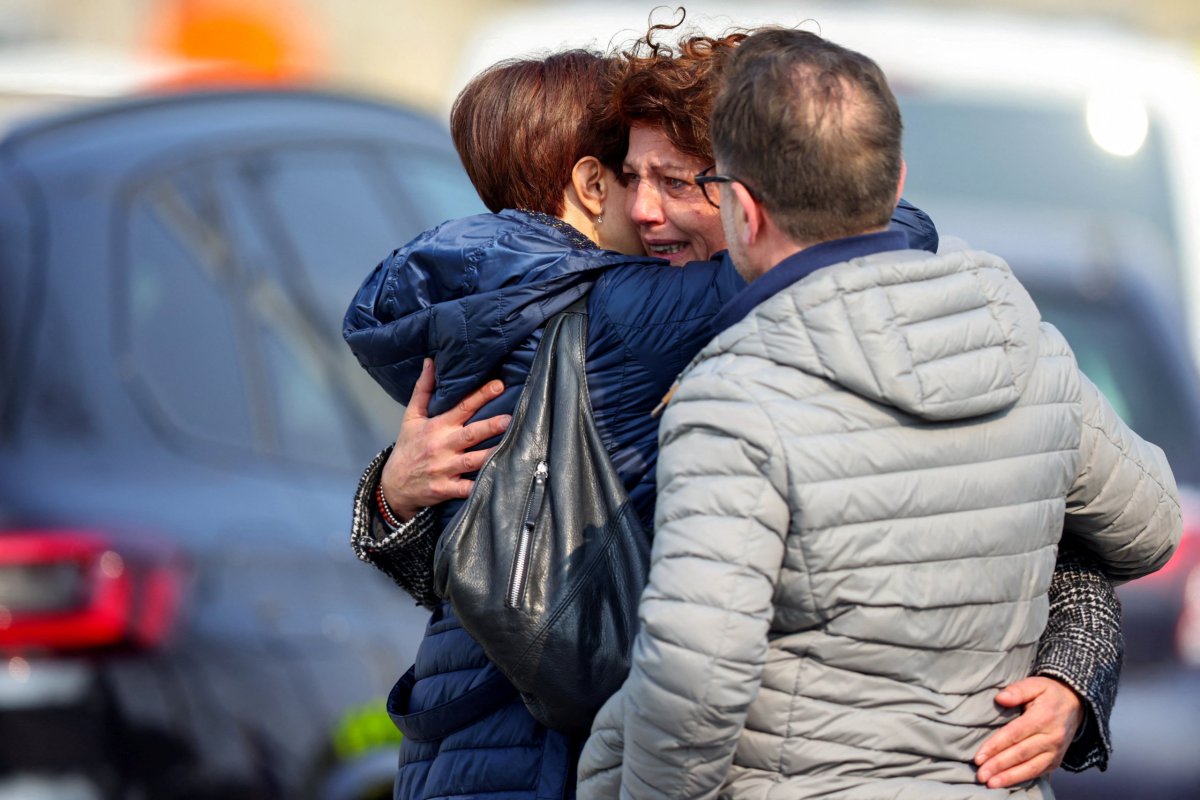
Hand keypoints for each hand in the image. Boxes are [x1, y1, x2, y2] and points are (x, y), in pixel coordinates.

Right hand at [380, 358, 510, 519]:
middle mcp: (442, 446)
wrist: (393, 485)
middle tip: (510, 418)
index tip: (498, 385)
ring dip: (492, 454)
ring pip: (473, 461)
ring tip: (513, 446)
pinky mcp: (446, 489)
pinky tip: (497, 481)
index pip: (461, 407)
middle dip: (490, 426)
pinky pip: (467, 489)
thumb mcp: (411, 417)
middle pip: (470, 434)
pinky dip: (480, 486)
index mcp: (437, 426)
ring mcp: (445, 469)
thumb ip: (423, 389)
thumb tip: (431, 362)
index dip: (480, 395)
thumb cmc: (408, 447)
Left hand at [974, 676, 1084, 788]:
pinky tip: (1006, 783)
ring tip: (991, 784)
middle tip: (980, 774)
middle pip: (1020, 754)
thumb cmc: (1049, 693)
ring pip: (1030, 768)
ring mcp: (1056, 751)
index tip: (979, 756)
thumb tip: (1000, 698)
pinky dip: (1022, 779)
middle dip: (998, 765)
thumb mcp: (1036, 683)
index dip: (995, 746)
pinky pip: (1038, 772)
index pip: (1015, 734)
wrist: (1076, 704)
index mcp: (1043, 717)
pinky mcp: (1056, 760)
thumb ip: (1018, 690)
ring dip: (1009, 777)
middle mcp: (1051, 737)